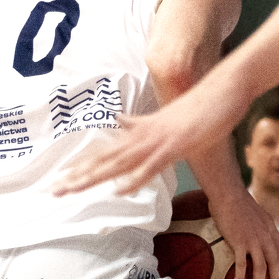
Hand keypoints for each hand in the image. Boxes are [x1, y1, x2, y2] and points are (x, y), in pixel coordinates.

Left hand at [54, 71, 252, 197]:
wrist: (224, 88)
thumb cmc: (199, 106)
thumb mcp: (165, 118)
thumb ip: (141, 123)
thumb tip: (120, 121)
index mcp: (140, 133)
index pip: (105, 154)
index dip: (83, 169)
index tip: (61, 182)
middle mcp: (144, 136)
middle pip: (105, 160)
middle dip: (79, 177)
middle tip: (54, 191)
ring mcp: (159, 140)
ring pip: (121, 162)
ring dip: (96, 177)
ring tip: (74, 189)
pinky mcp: (177, 144)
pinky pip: (153, 165)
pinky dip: (136, 178)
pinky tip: (120, 189)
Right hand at [208, 187, 278, 278]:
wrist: (228, 194)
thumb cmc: (234, 197)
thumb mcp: (251, 208)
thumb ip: (253, 218)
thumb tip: (246, 221)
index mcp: (268, 227)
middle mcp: (265, 236)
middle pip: (274, 262)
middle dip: (275, 278)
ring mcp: (254, 241)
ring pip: (261, 268)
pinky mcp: (240, 244)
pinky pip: (242, 265)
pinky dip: (240, 278)